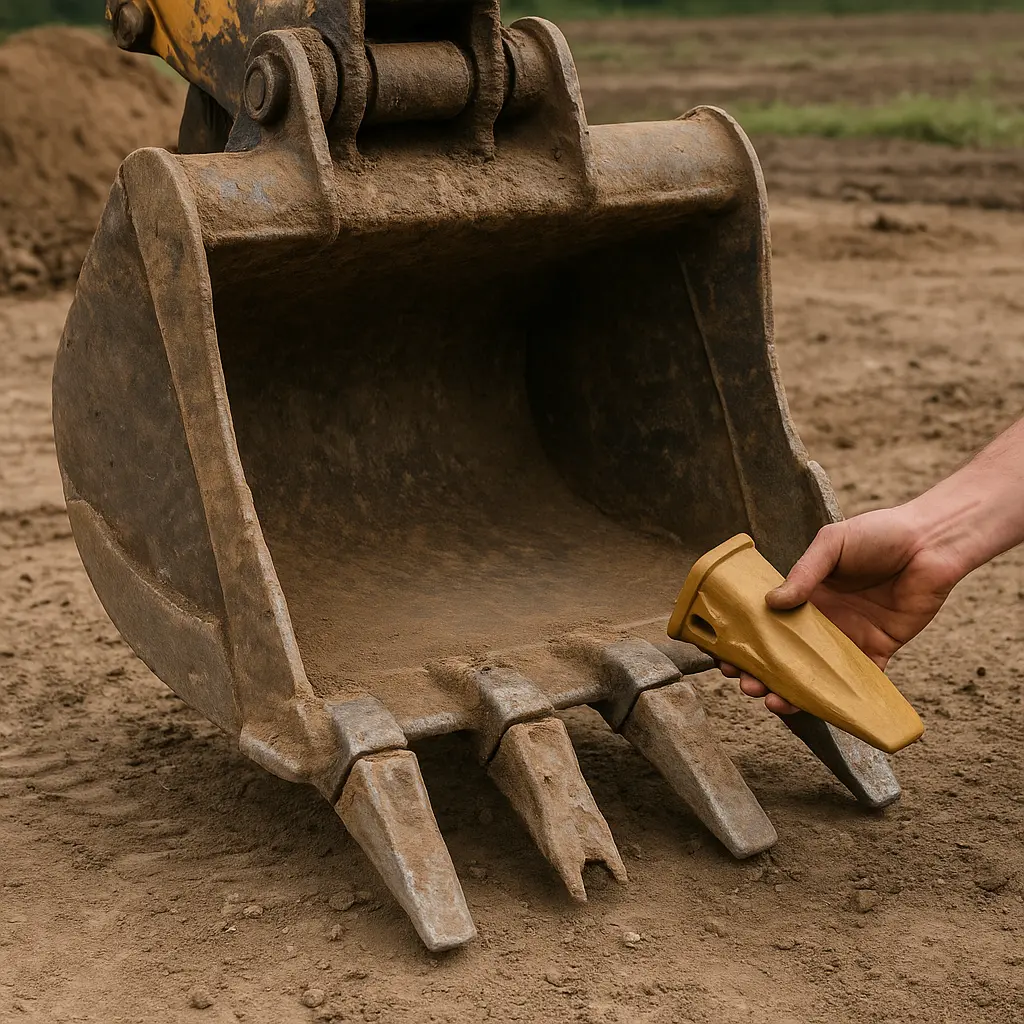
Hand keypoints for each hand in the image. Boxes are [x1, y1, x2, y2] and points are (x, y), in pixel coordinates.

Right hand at [727, 504, 964, 714]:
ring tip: (772, 701)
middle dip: (760, 673)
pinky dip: (838, 700)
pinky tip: (818, 709)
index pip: (766, 622)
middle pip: (784, 655)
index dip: (744, 638)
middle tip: (746, 684)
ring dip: (791, 692)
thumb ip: (803, 573)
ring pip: (813, 676)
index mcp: (805, 595)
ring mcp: (847, 640)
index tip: (724, 652)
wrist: (931, 544)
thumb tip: (771, 602)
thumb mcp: (832, 544)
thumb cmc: (879, 534)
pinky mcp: (877, 652)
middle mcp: (821, 621)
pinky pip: (856, 684)